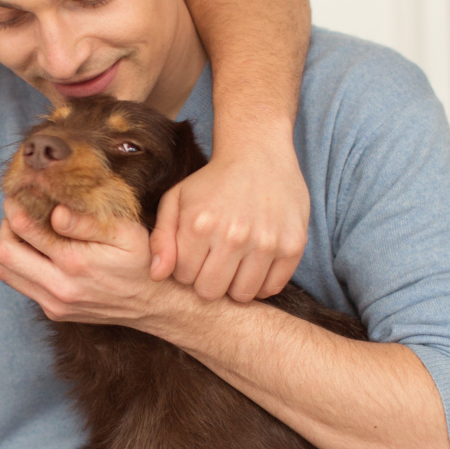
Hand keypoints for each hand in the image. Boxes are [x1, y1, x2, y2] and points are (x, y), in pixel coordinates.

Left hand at [0, 200, 180, 328]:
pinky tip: (39, 252)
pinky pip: (22, 286)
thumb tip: (54, 212)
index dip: (15, 207)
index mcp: (75, 262)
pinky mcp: (54, 312)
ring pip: (6, 273)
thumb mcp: (125, 233)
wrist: (153, 305)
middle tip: (18, 213)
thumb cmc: (141, 262)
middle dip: (5, 228)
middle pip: (4, 254)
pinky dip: (21, 266)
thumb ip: (87, 222)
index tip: (17, 195)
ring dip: (10, 248)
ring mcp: (54, 304)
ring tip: (26, 232)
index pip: (24, 230)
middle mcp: (59, 287)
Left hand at [149, 140, 309, 301]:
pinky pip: (272, 288)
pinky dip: (262, 283)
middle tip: (214, 262)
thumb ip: (162, 238)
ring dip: (235, 284)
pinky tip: (255, 264)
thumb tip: (156, 275)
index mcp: (200, 224)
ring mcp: (266, 242)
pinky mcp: (293, 246)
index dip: (187, 269)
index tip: (196, 254)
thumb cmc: (213, 180)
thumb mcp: (177, 199)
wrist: (258, 153)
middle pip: (211, 292)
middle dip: (208, 281)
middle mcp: (234, 235)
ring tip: (235, 262)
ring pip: (242, 295)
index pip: (185, 277)